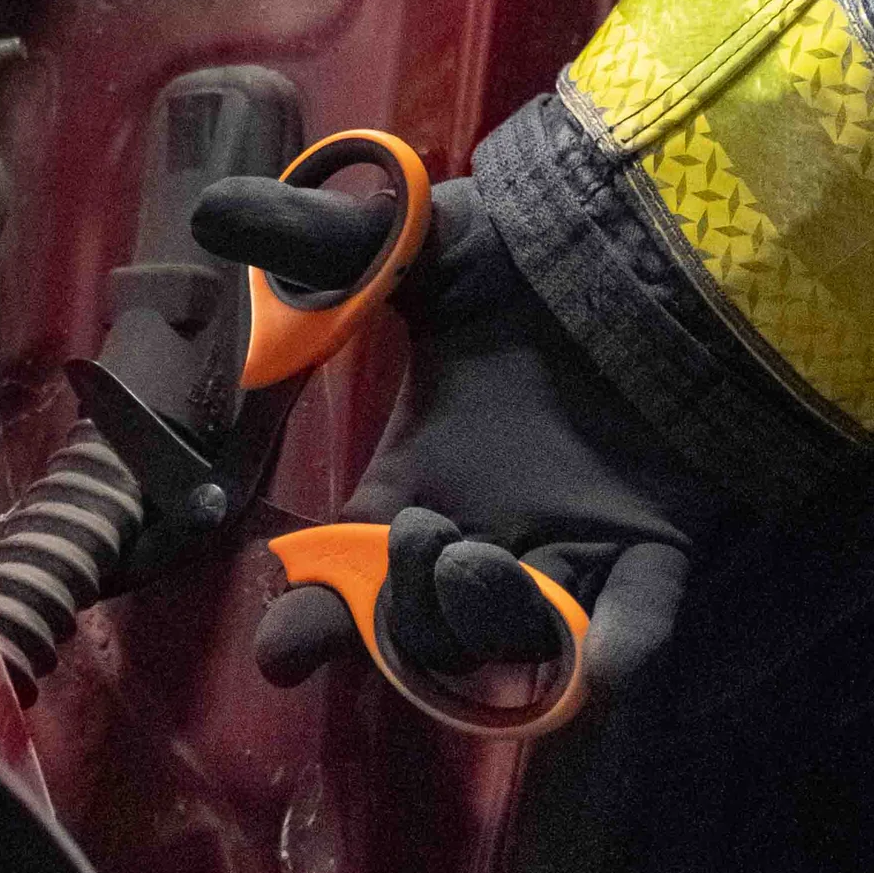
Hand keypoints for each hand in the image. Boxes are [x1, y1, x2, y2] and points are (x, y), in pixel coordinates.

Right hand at [191, 172, 723, 700]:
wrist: (659, 244)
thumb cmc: (529, 258)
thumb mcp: (423, 245)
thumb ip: (324, 245)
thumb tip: (214, 211)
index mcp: (418, 486)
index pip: (349, 579)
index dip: (312, 622)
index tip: (281, 651)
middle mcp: (487, 534)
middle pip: (428, 634)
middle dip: (409, 619)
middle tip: (421, 542)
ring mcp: (571, 549)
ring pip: (517, 643)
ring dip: (490, 628)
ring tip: (482, 561)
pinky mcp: (653, 545)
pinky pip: (637, 625)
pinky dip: (618, 651)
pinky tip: (601, 661)